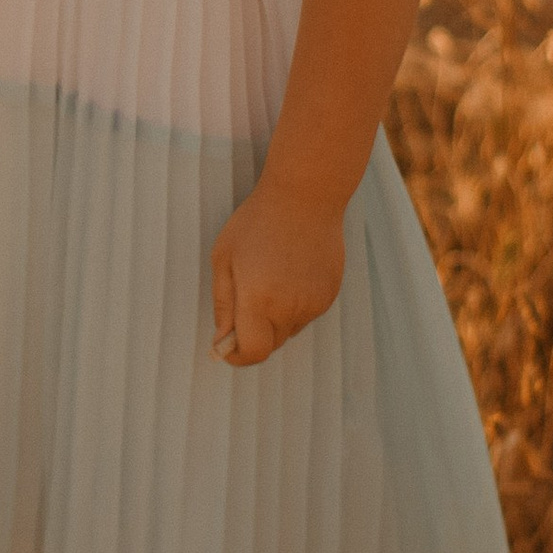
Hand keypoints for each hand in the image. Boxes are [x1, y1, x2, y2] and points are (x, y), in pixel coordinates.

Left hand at [210, 182, 344, 367]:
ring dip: (274, 320)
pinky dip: (294, 306)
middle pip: (270, 345)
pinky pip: (306, 315)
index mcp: (259, 298)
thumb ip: (223, 305)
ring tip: (269, 277)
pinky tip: (289, 273)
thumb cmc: (256, 222)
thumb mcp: (224, 258)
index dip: (237, 356)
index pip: (252, 352)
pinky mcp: (330, 295)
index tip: (227, 347)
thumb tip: (222, 341)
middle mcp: (291, 307)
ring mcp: (315, 302)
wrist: (305, 196)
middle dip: (253, 334)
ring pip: (289, 330)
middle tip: (243, 299)